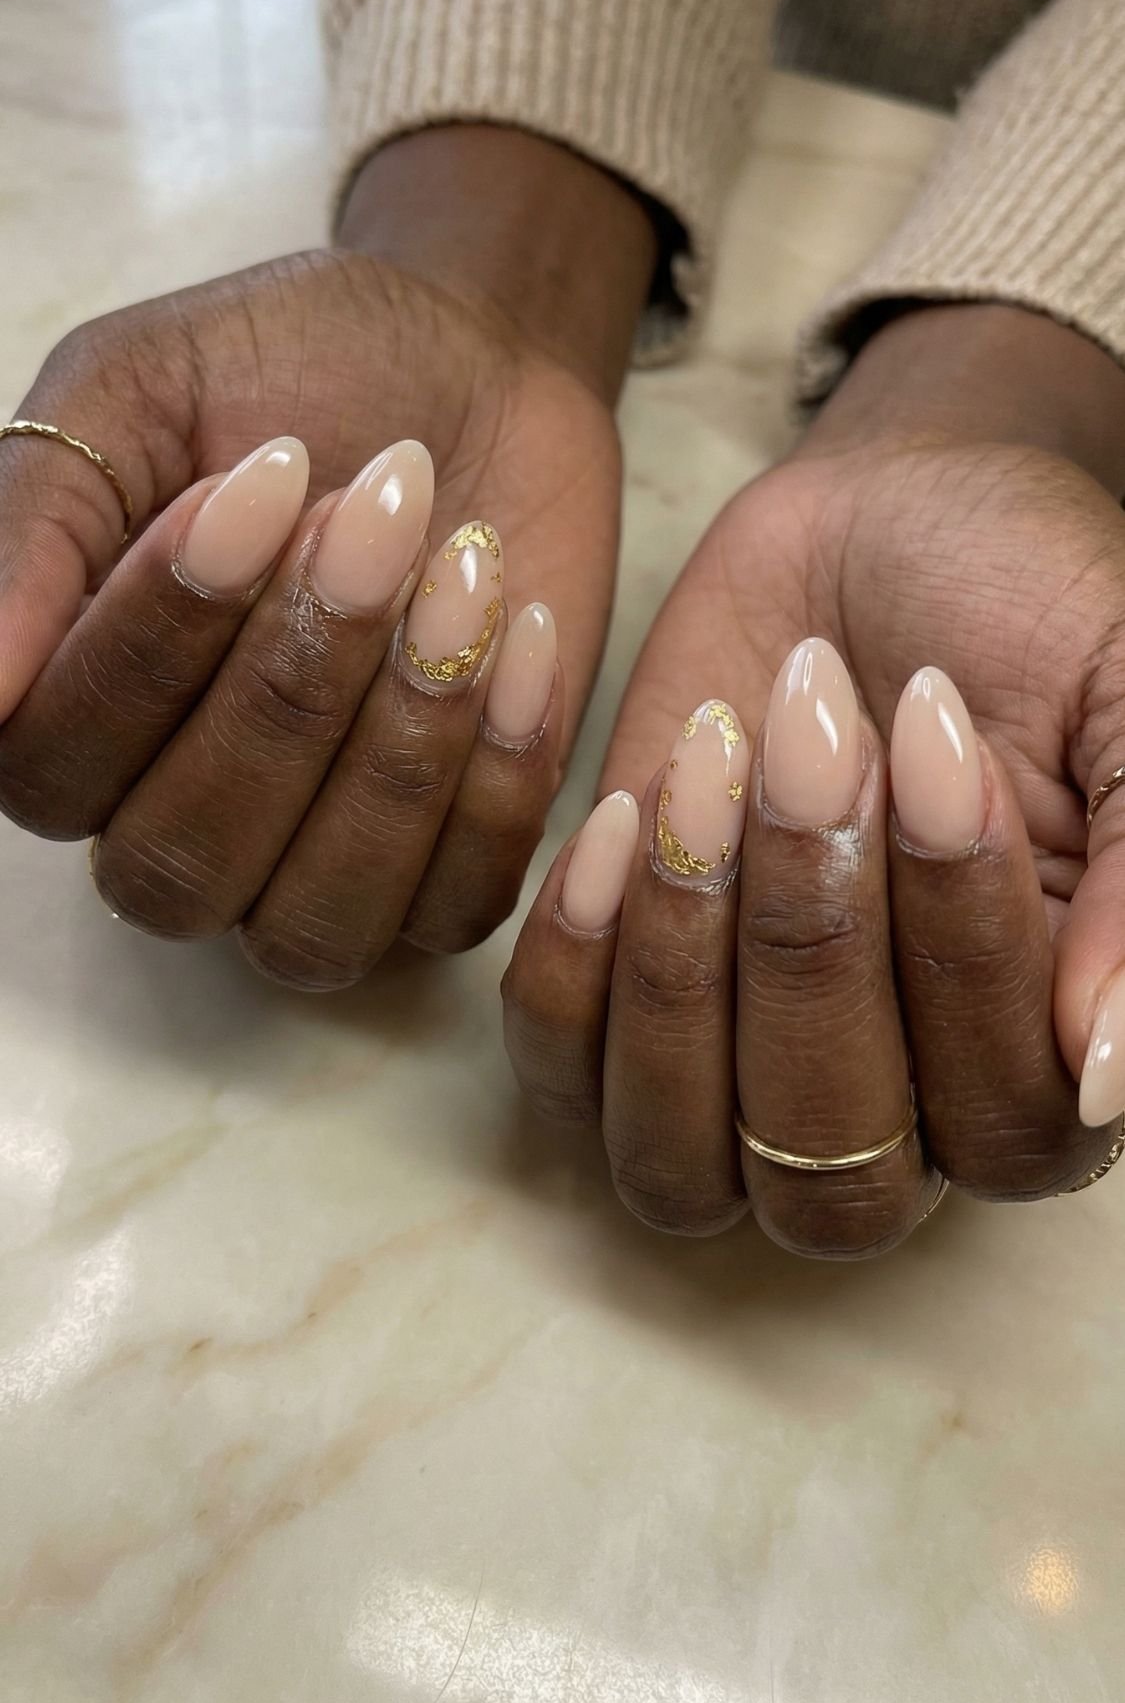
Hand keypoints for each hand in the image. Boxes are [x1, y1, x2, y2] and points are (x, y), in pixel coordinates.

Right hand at [0, 128, 654, 980]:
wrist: (474, 368)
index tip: (264, 478)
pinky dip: (501, 773)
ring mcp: (307, 872)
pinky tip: (520, 632)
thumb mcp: (135, 388)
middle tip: (375, 515)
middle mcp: (169, 823)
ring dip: (399, 746)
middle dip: (290, 687)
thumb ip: (39, 517)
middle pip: (182, 857)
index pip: (54, 762)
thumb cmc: (288, 375)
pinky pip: (453, 903)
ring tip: (463, 569)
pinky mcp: (443, 873)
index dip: (159, 637)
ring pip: (314, 919)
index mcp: (64, 718)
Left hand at [504, 305, 1124, 1252]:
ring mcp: (738, 1074)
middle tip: (819, 744)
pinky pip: (561, 1074)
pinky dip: (571, 963)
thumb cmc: (1023, 603)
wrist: (873, 521)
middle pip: (835, 1181)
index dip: (963, 947)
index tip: (940, 728)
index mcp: (1046, 1059)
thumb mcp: (1124, 689)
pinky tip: (622, 817)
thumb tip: (1102, 1079)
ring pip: (680, 1162)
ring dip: (682, 967)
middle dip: (814, 948)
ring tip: (710, 767)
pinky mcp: (613, 1009)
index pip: (1008, 1121)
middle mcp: (899, 1110)